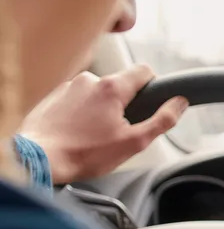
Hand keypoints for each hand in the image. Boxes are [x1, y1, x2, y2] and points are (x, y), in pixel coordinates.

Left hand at [20, 65, 186, 183]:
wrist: (39, 158)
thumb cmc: (84, 153)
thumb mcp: (134, 142)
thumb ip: (162, 120)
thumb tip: (180, 103)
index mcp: (113, 87)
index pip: (144, 70)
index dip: (153, 86)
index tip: (149, 104)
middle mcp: (90, 79)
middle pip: (121, 84)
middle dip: (124, 104)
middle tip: (118, 130)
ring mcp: (69, 86)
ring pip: (98, 92)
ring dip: (101, 108)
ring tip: (93, 135)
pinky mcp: (54, 95)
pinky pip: (77, 98)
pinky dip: (81, 112)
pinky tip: (77, 132)